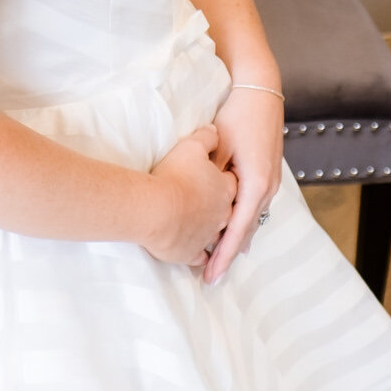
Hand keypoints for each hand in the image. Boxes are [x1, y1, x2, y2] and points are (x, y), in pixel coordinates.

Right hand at [144, 125, 237, 267]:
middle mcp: (224, 214)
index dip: (228, 181)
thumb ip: (207, 138)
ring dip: (219, 236)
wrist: (156, 208)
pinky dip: (202, 256)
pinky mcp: (192, 252)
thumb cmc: (174, 177)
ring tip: (217, 236)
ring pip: (219, 236)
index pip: (234, 184)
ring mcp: (209, 235)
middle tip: (225, 212)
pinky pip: (200, 256)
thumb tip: (215, 132)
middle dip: (229, 212)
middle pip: (231, 212)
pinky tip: (203, 258)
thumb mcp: (191, 147)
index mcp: (227, 188)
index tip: (225, 180)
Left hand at [203, 81, 283, 285]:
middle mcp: (268, 187)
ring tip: (219, 261)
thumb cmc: (236, 114)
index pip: (237, 230)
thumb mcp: (217, 146)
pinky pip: (254, 206)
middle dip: (228, 253)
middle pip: (246, 230)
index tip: (210, 275)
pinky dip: (242, 222)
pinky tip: (233, 232)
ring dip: (235, 239)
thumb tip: (200, 201)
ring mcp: (271, 180)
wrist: (259, 88)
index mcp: (256, 184)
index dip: (222, 255)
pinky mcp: (268, 172)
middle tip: (210, 276)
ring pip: (251, 219)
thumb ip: (211, 177)